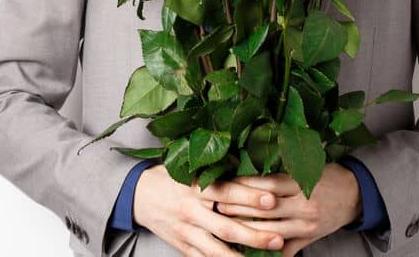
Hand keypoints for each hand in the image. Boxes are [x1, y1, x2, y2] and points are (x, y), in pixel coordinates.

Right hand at [132, 164, 285, 255]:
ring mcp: (186, 231)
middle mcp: (191, 210)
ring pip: (215, 250)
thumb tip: (259, 172)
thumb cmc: (175, 177)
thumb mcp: (196, 169)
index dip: (250, 197)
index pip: (227, 192)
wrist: (140, 194)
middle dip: (254, 235)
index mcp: (197, 187)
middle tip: (278, 239)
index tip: (272, 200)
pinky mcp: (181, 246)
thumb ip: (223, 173)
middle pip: (226, 227)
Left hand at [207, 164, 362, 256]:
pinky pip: (283, 250)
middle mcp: (305, 205)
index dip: (243, 186)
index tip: (223, 185)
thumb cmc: (327, 178)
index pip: (267, 185)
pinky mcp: (307, 239)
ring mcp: (306, 225)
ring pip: (269, 231)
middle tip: (215, 206)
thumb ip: (281, 177)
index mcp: (303, 184)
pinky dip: (264, 251)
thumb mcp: (308, 170)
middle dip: (237, 208)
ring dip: (244, 230)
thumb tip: (246, 177)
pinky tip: (246, 249)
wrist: (356, 194)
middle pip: (264, 209)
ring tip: (224, 226)